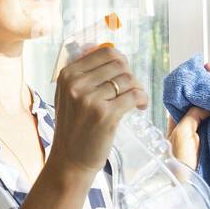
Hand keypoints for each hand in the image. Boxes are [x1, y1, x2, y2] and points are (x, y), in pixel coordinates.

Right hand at [49, 43, 149, 177]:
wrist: (70, 160)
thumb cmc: (73, 127)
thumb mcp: (68, 95)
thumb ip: (83, 73)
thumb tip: (102, 48)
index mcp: (67, 74)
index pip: (103, 52)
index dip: (120, 61)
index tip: (124, 73)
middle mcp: (76, 84)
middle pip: (118, 64)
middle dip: (130, 75)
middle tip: (132, 88)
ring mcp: (90, 99)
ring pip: (128, 79)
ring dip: (138, 88)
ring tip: (136, 99)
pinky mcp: (105, 115)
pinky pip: (133, 96)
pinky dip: (142, 99)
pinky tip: (140, 107)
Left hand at [167, 59, 209, 170]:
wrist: (186, 185)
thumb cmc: (177, 159)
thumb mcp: (182, 132)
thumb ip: (194, 113)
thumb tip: (207, 101)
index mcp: (179, 118)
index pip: (189, 93)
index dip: (196, 80)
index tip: (203, 67)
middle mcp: (194, 122)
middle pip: (204, 98)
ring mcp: (207, 131)